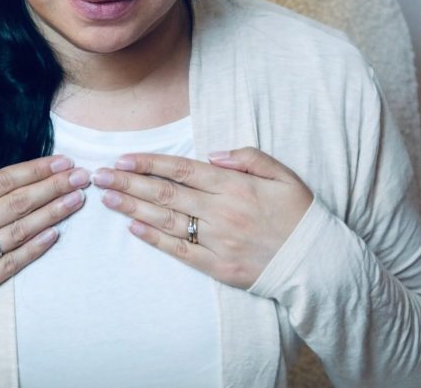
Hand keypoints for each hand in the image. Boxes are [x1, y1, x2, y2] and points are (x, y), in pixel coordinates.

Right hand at [0, 156, 88, 305]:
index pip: (3, 182)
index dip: (36, 170)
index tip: (62, 162)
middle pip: (18, 203)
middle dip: (54, 187)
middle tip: (81, 176)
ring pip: (20, 232)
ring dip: (52, 214)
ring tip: (77, 200)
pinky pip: (10, 266)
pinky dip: (35, 249)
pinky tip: (55, 234)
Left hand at [92, 147, 312, 288]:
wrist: (319, 263)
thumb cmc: (299, 213)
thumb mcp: (282, 173)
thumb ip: (247, 157)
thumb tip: (211, 154)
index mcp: (234, 185)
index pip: (181, 170)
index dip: (149, 163)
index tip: (123, 159)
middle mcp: (221, 211)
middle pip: (166, 193)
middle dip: (129, 183)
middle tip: (100, 176)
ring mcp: (218, 240)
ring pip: (167, 220)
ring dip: (133, 209)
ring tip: (107, 199)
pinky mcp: (219, 267)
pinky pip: (181, 252)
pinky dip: (155, 240)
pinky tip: (133, 229)